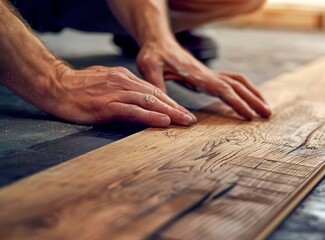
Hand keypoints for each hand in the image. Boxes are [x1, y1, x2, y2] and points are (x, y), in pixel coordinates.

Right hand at [40, 65, 196, 126]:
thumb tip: (134, 99)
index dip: (169, 102)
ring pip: (150, 102)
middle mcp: (124, 83)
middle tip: (190, 119)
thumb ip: (121, 89)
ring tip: (184, 121)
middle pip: (156, 96)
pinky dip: (151, 117)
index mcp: (124, 78)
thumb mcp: (104, 82)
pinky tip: (163, 122)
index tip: (181, 111)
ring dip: (170, 113)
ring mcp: (116, 93)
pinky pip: (134, 111)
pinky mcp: (107, 105)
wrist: (55, 85)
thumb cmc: (77, 87)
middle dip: (176, 108)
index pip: (152, 90)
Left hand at [136, 40, 271, 119]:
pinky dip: (245, 89)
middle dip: (254, 100)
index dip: (237, 102)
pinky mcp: (209, 76)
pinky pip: (233, 81)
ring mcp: (210, 74)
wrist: (159, 42)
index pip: (223, 89)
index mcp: (198, 74)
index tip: (250, 115)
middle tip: (267, 115)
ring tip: (265, 108)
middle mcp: (208, 74)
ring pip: (239, 82)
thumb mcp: (149, 68)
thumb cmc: (154, 55)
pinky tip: (249, 98)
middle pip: (237, 86)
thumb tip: (164, 107)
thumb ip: (156, 85)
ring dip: (253, 94)